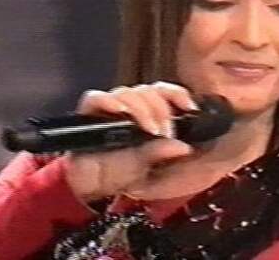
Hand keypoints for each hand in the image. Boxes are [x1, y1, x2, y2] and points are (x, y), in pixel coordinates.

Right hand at [62, 81, 199, 202]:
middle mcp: (130, 108)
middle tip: (165, 132)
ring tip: (149, 130)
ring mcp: (109, 108)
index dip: (177, 94)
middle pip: (146, 91)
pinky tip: (119, 111)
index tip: (190, 108)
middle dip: (160, 109)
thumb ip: (161, 153)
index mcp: (147, 114)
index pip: (163, 92)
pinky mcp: (87, 114)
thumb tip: (183, 147)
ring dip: (140, 108)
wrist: (89, 188)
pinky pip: (95, 98)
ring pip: (126, 92)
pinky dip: (108, 101)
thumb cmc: (119, 173)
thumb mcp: (146, 167)